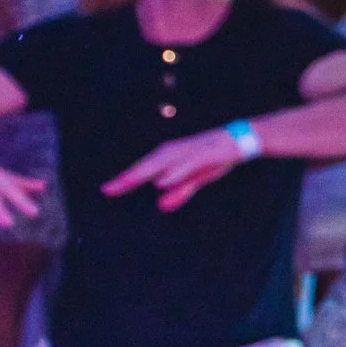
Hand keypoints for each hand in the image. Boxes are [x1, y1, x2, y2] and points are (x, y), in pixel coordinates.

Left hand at [103, 128, 245, 211]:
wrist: (239, 140)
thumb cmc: (215, 158)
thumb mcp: (196, 179)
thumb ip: (179, 191)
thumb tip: (161, 206)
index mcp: (169, 157)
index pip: (142, 170)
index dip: (124, 180)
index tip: (106, 190)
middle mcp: (173, 152)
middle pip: (146, 166)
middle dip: (127, 178)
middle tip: (107, 190)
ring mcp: (187, 151)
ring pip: (160, 163)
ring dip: (143, 173)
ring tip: (125, 183)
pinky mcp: (203, 153)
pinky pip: (185, 164)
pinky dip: (172, 172)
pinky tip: (161, 181)